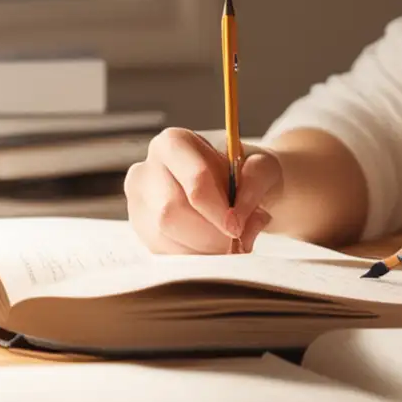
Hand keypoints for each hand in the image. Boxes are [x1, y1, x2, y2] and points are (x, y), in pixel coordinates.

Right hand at [125, 127, 280, 253]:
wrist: (235, 185)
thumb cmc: (246, 172)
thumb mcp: (262, 167)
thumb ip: (254, 183)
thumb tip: (236, 220)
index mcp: (174, 143)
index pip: (195, 181)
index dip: (218, 211)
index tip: (237, 228)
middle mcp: (147, 169)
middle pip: (171, 212)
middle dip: (209, 235)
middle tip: (237, 242)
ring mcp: (138, 202)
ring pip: (164, 236)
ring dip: (203, 250)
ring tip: (231, 244)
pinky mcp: (140, 229)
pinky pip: (163, 253)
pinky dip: (193, 257)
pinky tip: (213, 248)